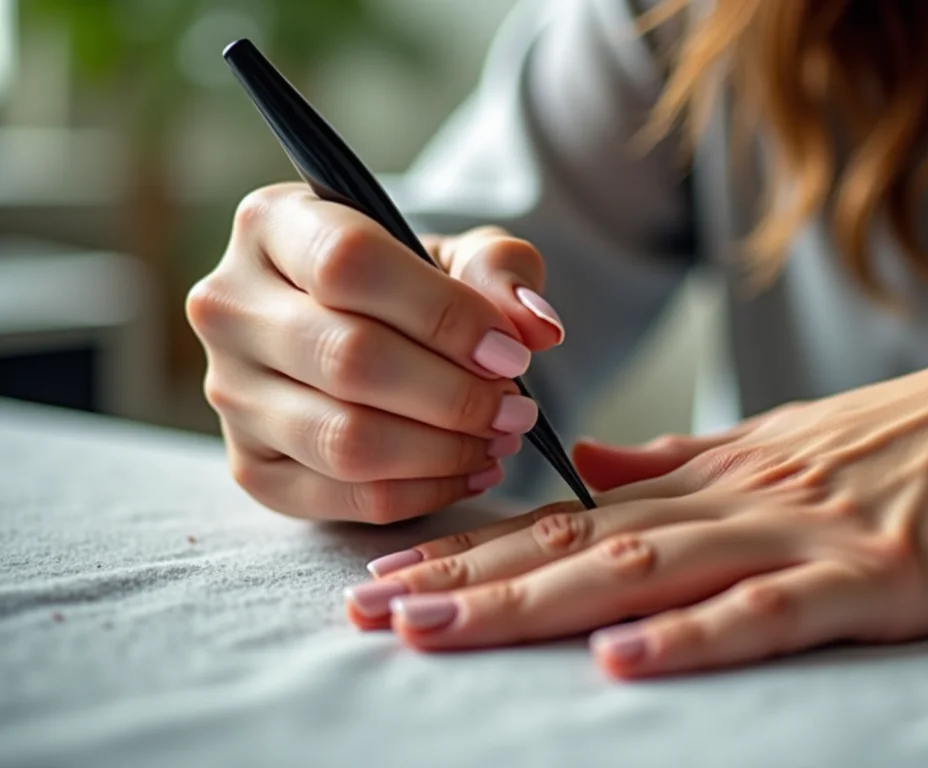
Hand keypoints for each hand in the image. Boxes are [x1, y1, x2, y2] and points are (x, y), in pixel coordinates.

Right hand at [187, 183, 565, 521]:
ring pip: (344, 440)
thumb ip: (501, 269)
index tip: (512, 352)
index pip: (349, 263)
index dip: (443, 314)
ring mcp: (229, 393)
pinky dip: (424, 493)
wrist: (366, 333)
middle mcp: (229, 306)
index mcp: (271, 223)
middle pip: (349, 359)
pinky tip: (470, 470)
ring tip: (499, 439)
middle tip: (517, 409)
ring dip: (443, 450)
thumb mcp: (460, 253)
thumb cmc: (413, 284)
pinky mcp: (251, 468)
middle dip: (455, 394)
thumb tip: (534, 327)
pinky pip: (345, 497)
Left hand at [344, 344, 927, 677]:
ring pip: (645, 572)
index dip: (476, 544)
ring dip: (536, 602)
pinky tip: (620, 660)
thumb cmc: (919, 443)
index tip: (389, 571)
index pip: (574, 515)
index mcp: (719, 477)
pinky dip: (693, 638)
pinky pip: (770, 613)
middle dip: (469, 579)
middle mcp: (742, 500)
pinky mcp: (877, 579)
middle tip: (367, 608)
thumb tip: (588, 464)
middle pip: (581, 544)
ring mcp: (805, 536)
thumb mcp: (784, 446)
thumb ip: (681, 463)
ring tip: (436, 628)